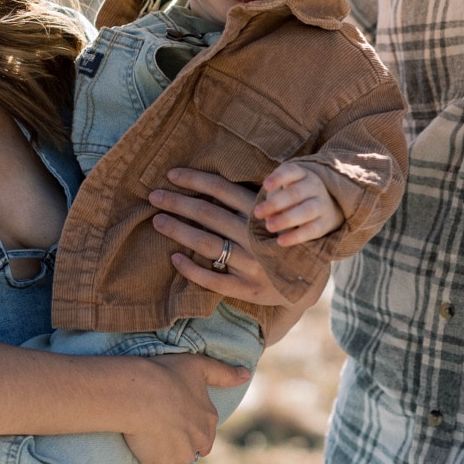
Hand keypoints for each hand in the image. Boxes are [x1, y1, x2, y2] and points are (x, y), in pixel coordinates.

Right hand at [123, 351, 251, 463]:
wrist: (139, 393)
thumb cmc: (167, 375)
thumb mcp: (198, 365)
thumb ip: (223, 373)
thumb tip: (246, 374)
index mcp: (208, 422)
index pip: (204, 436)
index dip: (187, 429)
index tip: (171, 420)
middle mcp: (197, 443)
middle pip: (187, 451)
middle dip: (175, 445)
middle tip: (155, 428)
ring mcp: (178, 458)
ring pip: (167, 461)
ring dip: (156, 455)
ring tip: (140, 435)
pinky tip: (130, 448)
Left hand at [148, 168, 293, 304]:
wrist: (309, 280)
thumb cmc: (282, 238)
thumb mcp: (274, 213)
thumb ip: (250, 199)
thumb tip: (212, 181)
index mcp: (261, 213)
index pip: (221, 189)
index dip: (195, 180)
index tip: (171, 175)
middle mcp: (254, 236)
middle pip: (208, 214)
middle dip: (178, 203)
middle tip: (154, 197)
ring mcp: (251, 264)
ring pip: (207, 244)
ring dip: (179, 231)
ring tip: (158, 221)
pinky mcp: (248, 288)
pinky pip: (213, 279)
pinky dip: (192, 269)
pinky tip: (175, 258)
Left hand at [253, 162, 344, 247]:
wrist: (327, 205)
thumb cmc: (296, 195)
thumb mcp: (285, 188)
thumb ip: (274, 198)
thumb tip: (267, 215)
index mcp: (302, 174)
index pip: (291, 171)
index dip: (278, 178)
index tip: (265, 186)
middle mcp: (314, 186)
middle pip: (296, 193)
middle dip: (275, 203)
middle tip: (257, 212)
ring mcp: (322, 204)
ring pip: (306, 211)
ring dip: (285, 219)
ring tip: (268, 226)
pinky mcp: (324, 223)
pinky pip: (311, 230)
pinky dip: (296, 236)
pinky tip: (281, 241)